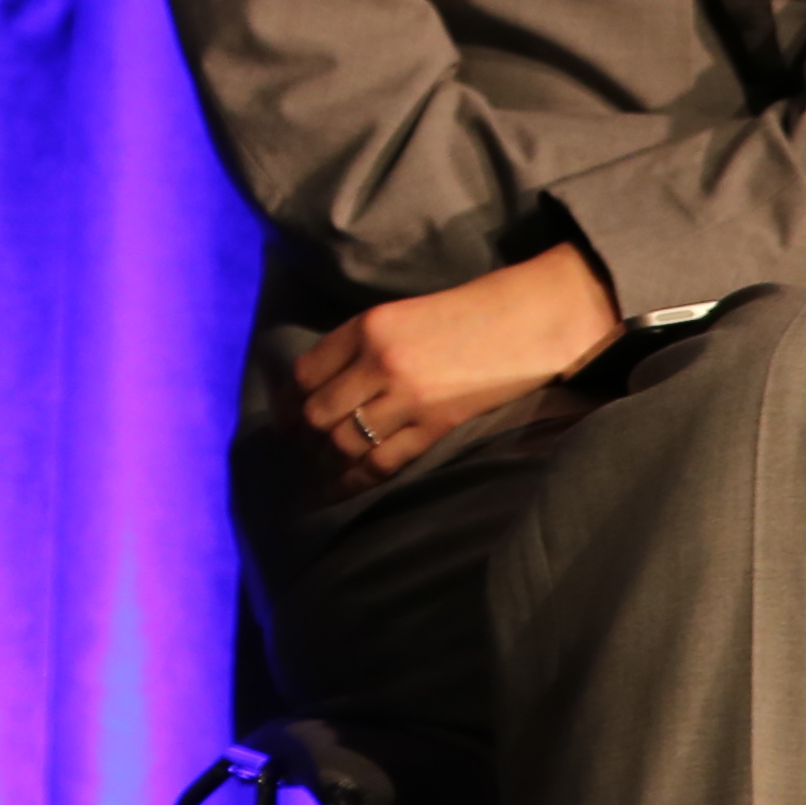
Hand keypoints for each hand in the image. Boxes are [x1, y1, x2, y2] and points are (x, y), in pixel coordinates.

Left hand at [290, 242, 619, 492]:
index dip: (286, 403)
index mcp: (367, 327)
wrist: (522, 322)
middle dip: (300, 440)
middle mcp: (380, 361)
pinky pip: (382, 462)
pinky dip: (355, 480)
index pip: (304, 373)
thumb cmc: (460, 316)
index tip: (283, 419)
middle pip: (317, 413)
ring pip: (344, 442)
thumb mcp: (398, 315)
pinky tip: (340, 489)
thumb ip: (357, 346)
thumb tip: (316, 388)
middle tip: (296, 453)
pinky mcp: (436, 425)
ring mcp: (408, 397)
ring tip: (313, 476)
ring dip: (322, 464)